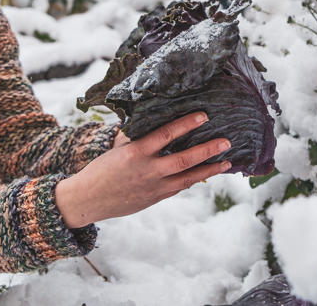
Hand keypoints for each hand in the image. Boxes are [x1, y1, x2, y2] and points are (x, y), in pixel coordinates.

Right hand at [55, 112, 229, 228]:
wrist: (88, 200)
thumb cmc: (102, 168)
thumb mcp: (117, 147)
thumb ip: (136, 134)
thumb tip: (152, 115)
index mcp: (135, 153)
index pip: (165, 135)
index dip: (186, 124)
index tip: (203, 115)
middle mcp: (147, 171)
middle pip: (183, 160)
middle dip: (207, 150)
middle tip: (226, 142)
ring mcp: (153, 187)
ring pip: (187, 178)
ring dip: (209, 170)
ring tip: (227, 162)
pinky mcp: (156, 199)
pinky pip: (180, 187)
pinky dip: (195, 179)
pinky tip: (208, 172)